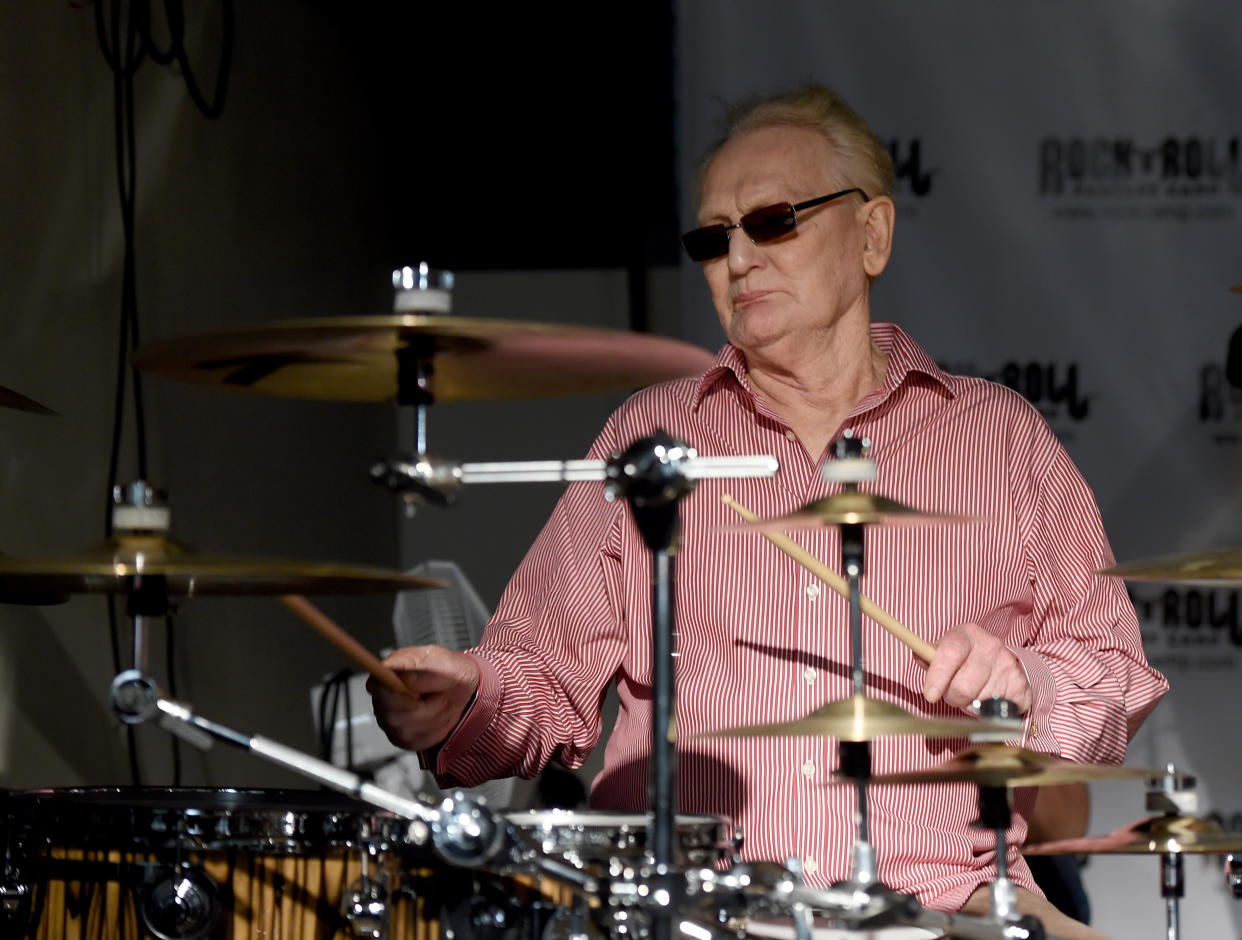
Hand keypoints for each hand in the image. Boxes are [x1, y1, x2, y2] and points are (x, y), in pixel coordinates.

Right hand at [366, 645, 480, 752]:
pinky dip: (435, 731)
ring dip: (433, 718)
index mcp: (388, 672)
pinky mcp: (401, 738)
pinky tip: (439, 717)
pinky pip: (416, 742)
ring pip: (406, 731)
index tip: (417, 696)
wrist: (462, 689)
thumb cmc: (449, 671)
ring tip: (441, 704)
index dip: (395, 695)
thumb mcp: (444, 662)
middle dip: (425, 708)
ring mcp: (389, 720)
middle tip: (440, 696)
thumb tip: (406, 679)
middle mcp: (382, 698)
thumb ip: (424, 671)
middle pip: (391, 715)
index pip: (376, 686)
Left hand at [922, 622, 1031, 712]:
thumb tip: (919, 655)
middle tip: (955, 693)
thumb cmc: (966, 658)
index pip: (950, 653)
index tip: (930, 695)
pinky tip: (987, 698)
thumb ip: (929, 656)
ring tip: (972, 694)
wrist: (1002, 662)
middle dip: (953, 697)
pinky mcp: (1020, 684)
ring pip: (978, 701)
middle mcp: (990, 645)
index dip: (937, 676)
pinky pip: (996, 710)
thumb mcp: (945, 650)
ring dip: (970, 705)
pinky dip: (987, 711)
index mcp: (967, 634)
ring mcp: (1008, 664)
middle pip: (963, 686)